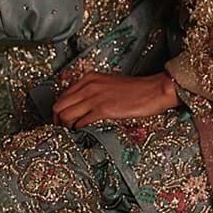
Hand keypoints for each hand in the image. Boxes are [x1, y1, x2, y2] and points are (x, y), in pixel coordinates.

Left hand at [53, 68, 177, 127]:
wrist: (154, 90)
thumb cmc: (135, 90)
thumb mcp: (108, 84)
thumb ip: (92, 91)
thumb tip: (80, 107)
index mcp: (88, 78)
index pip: (62, 96)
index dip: (59, 112)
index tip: (62, 121)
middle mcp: (88, 86)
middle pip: (59, 107)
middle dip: (58, 121)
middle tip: (64, 130)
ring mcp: (95, 97)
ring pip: (66, 116)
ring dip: (67, 127)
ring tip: (74, 133)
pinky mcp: (104, 109)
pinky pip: (81, 122)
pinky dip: (79, 130)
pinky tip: (85, 133)